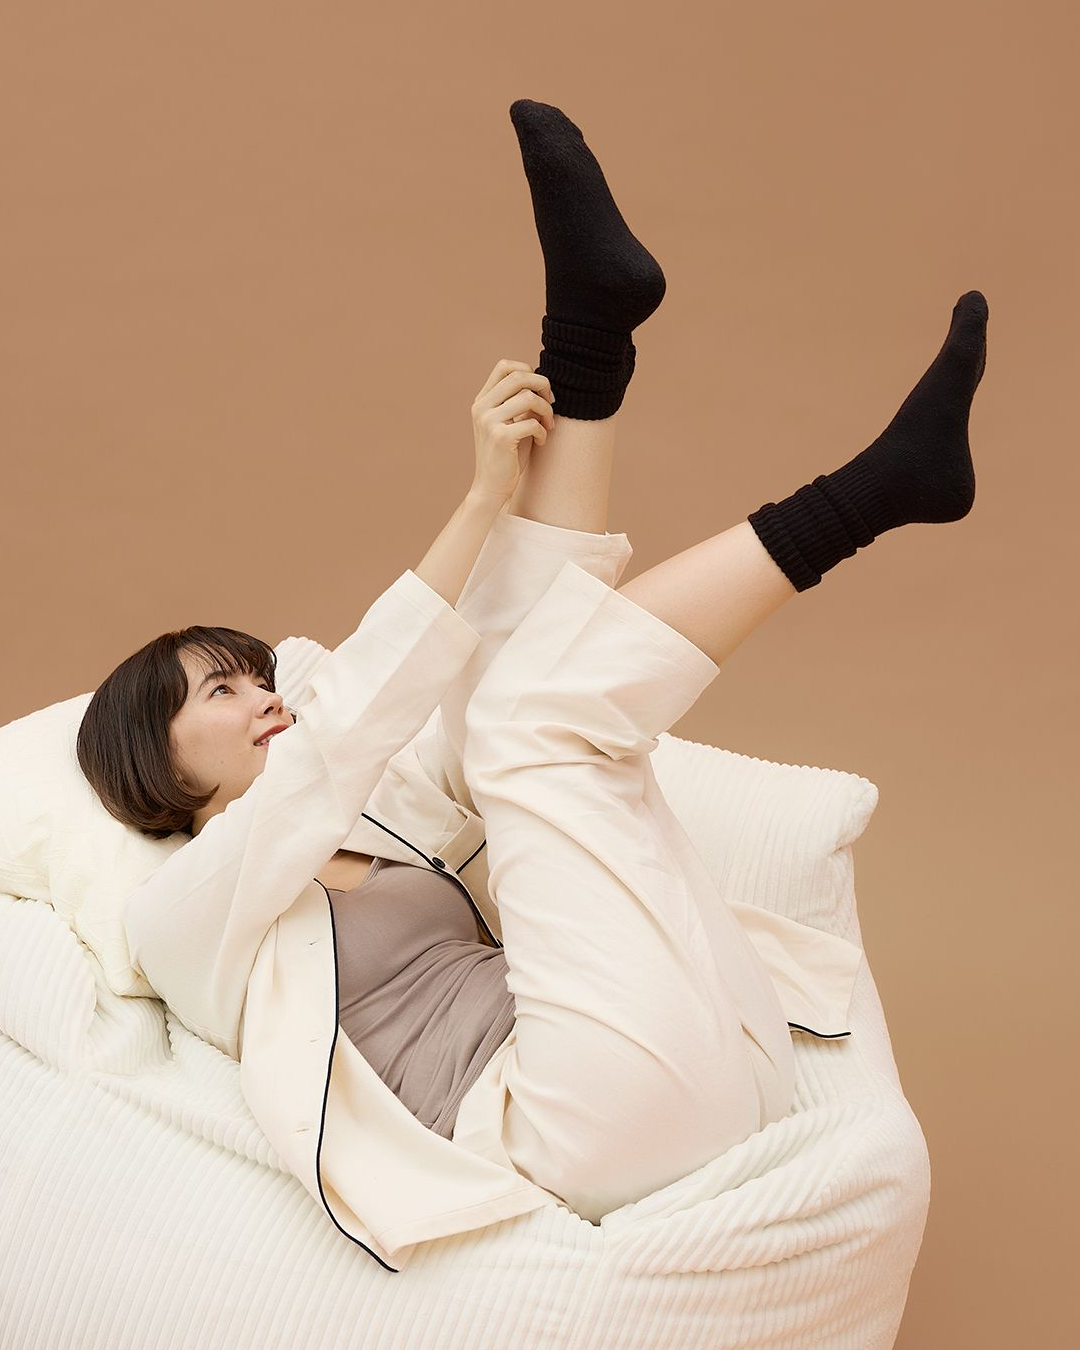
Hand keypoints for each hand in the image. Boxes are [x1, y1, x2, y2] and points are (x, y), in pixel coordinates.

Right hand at [470, 358, 555, 502]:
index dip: (528, 370)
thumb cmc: (507, 455)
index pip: (504, 366)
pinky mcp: (500, 437)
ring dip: (546, 411)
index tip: (540, 390)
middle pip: (519, 376)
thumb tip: (543, 382)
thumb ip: (520, 402)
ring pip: (528, 398)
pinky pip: (532, 423)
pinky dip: (543, 432)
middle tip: (552, 403)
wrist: (492, 487)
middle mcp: (481, 407)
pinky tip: (541, 442)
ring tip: (548, 425)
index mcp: (482, 400)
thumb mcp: (511, 422)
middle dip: (543, 386)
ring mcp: (488, 421)